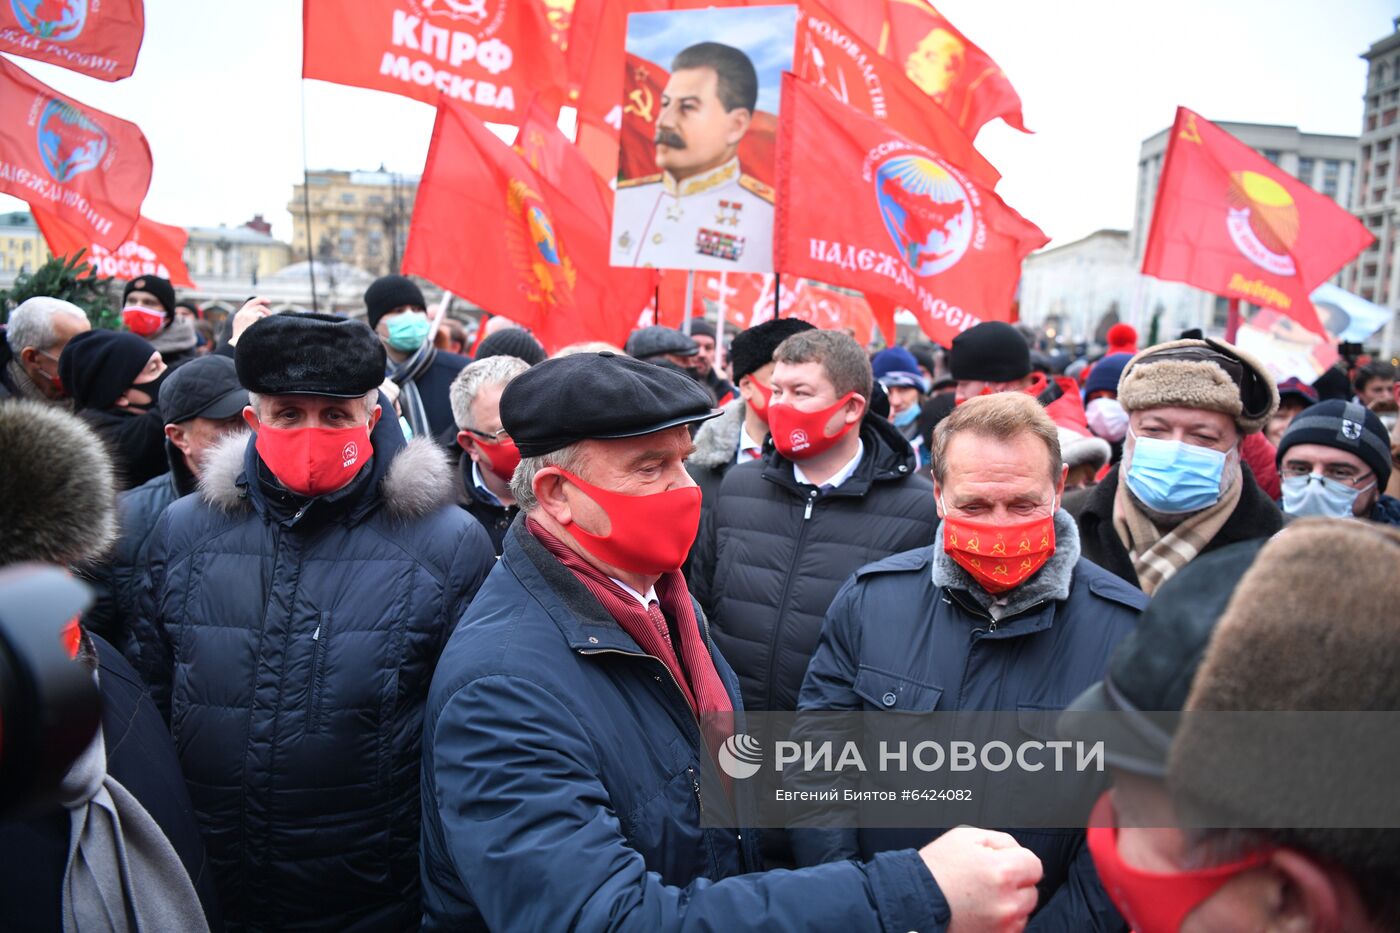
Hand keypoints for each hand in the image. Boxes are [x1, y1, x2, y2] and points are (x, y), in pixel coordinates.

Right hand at [229, 297, 271, 345]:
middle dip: (261, 299)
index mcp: (237, 319)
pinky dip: (267, 316)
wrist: (240, 346)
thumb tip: (260, 319)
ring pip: (259, 308)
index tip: (262, 304)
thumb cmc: (244, 343)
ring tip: (271, 317)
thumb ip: (249, 325)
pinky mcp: (251, 316)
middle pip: (251, 302)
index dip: (255, 304)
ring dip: (267, 311)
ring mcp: (245, 315)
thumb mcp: (243, 333)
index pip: (246, 307)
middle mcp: (240, 315)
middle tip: (269, 301)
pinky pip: (262, 313)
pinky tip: (270, 321)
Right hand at [919, 827, 1041, 932]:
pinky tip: (979, 913)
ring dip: (1008, 905)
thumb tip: (1017, 852)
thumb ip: (1001, 841)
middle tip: (985, 882)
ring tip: (979, 899)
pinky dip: (1000, 922)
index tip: (1002, 864)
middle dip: (1013, 885)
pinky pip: (1011, 929)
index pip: (1034, 865)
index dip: (1017, 861)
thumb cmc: (935, 869)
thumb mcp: (965, 837)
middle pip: (1031, 891)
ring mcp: (1002, 927)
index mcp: (1002, 872)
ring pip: (1022, 912)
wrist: (913, 902)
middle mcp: (1007, 903)